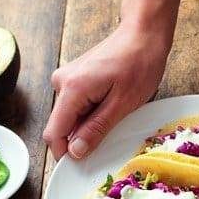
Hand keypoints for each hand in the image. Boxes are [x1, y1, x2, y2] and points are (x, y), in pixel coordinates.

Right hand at [43, 19, 171, 159]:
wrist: (143, 33)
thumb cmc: (139, 64)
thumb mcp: (122, 104)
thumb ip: (96, 129)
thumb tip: (75, 152)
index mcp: (71, 88)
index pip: (54, 133)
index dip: (65, 153)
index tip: (83, 164)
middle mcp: (62, 82)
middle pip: (62, 126)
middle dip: (82, 136)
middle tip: (112, 131)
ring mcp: (66, 78)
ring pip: (71, 116)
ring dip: (89, 123)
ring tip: (115, 111)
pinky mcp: (74, 78)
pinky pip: (77, 105)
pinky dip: (91, 111)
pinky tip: (111, 103)